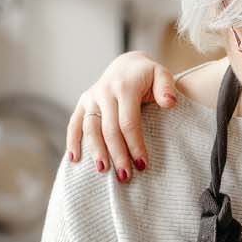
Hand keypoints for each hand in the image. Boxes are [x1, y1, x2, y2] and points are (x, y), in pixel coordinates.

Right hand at [65, 51, 176, 182]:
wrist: (127, 65)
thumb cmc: (148, 76)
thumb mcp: (162, 75)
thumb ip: (166, 88)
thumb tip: (169, 103)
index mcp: (124, 87)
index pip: (128, 122)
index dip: (135, 145)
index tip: (142, 165)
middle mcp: (104, 92)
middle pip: (109, 129)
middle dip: (117, 154)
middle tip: (125, 176)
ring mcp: (91, 97)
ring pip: (90, 128)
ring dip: (96, 151)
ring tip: (103, 171)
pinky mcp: (83, 102)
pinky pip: (74, 123)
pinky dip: (72, 141)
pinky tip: (74, 159)